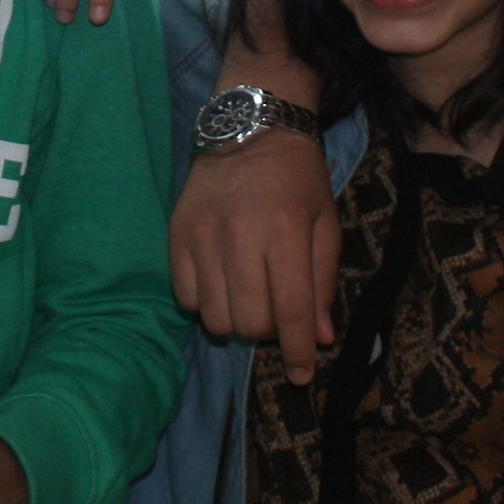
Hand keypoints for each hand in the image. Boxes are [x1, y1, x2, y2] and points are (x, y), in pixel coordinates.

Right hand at [171, 132, 338, 383]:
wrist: (251, 127)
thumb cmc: (298, 179)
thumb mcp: (325, 224)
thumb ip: (323, 282)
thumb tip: (321, 337)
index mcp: (285, 233)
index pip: (290, 311)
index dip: (298, 352)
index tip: (302, 375)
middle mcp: (241, 237)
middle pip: (249, 322)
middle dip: (268, 331)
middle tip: (276, 310)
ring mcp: (203, 237)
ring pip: (216, 318)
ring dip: (237, 321)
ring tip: (249, 296)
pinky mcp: (177, 235)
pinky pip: (187, 298)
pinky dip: (207, 303)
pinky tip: (222, 282)